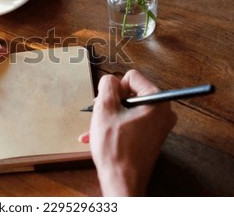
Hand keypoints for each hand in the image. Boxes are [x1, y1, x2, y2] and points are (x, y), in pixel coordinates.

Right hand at [82, 70, 176, 195]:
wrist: (122, 181)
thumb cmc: (115, 149)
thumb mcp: (104, 109)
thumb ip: (107, 86)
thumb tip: (110, 79)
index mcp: (157, 101)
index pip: (132, 77)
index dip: (115, 88)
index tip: (108, 103)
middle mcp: (163, 112)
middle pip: (131, 93)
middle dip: (113, 103)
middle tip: (101, 115)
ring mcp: (159, 126)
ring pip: (129, 109)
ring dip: (111, 115)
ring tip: (96, 127)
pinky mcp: (152, 136)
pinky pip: (132, 122)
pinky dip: (117, 125)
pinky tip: (100, 135)